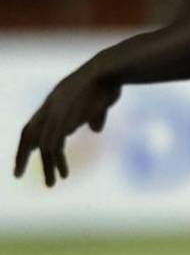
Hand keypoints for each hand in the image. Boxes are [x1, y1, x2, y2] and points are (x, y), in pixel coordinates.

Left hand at [14, 61, 120, 186]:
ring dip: (46, 166)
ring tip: (51, 184)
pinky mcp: (61, 120)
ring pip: (43, 145)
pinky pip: (53, 147)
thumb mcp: (101, 101)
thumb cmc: (109, 81)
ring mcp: (54, 113)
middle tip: (17, 174)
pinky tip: (62, 174)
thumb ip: (95, 115)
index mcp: (56, 100)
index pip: (35, 122)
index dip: (31, 140)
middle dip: (21, 155)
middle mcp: (50, 106)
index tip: (30, 153)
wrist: (109, 70)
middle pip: (28, 133)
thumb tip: (95, 130)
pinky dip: (56, 163)